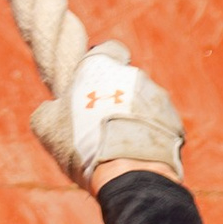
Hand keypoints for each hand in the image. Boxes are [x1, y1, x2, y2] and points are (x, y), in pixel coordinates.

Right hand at [33, 41, 184, 191]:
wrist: (128, 174)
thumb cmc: (83, 144)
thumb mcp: (48, 127)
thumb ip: (48, 110)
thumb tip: (50, 110)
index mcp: (101, 66)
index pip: (109, 49)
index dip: (104, 63)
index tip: (95, 82)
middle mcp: (133, 74)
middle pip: (126, 81)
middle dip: (118, 98)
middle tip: (104, 125)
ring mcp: (158, 97)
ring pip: (144, 104)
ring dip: (135, 118)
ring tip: (121, 146)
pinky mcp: (175, 122)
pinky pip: (160, 126)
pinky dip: (151, 137)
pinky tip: (138, 155)